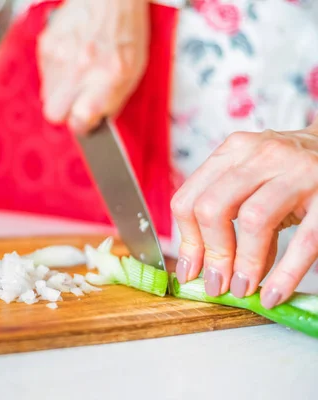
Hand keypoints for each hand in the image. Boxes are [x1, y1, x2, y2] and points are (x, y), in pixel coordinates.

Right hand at [37, 0, 148, 134]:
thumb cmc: (126, 31)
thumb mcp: (134, 71)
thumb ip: (113, 101)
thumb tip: (94, 123)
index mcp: (106, 78)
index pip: (78, 122)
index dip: (81, 125)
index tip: (85, 122)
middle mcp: (80, 69)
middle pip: (54, 114)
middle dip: (65, 112)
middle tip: (77, 101)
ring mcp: (60, 57)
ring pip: (47, 95)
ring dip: (60, 92)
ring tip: (77, 75)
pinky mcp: (46, 46)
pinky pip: (44, 75)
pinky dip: (56, 73)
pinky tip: (70, 60)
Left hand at [171, 119, 317, 308]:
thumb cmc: (288, 172)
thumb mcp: (252, 182)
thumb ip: (229, 218)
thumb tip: (211, 270)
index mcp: (232, 152)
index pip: (188, 200)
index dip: (187, 242)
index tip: (191, 271)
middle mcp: (260, 156)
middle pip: (213, 208)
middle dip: (212, 253)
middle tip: (218, 283)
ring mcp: (297, 172)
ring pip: (253, 220)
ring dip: (244, 263)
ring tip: (243, 289)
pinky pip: (303, 240)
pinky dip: (285, 273)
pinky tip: (274, 294)